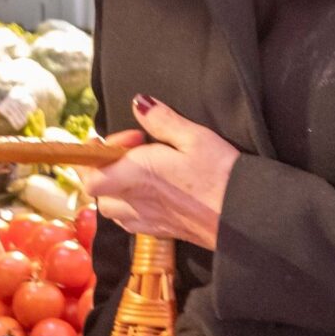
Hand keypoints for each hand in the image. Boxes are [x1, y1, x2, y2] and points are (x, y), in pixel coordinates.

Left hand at [79, 96, 238, 250]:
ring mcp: (146, 220)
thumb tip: (139, 104)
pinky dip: (129, 206)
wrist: (244, 216)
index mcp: (136, 175)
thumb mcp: (194, 136)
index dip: (93, 156)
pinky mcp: (159, 231)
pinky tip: (149, 193)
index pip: (90, 176)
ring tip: (138, 172)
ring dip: (115, 189)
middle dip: (104, 169)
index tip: (114, 141)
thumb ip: (162, 120)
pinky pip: (129, 221)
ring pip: (112, 208)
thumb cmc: (220, 175)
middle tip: (131, 152)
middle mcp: (135, 201)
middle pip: (97, 192)